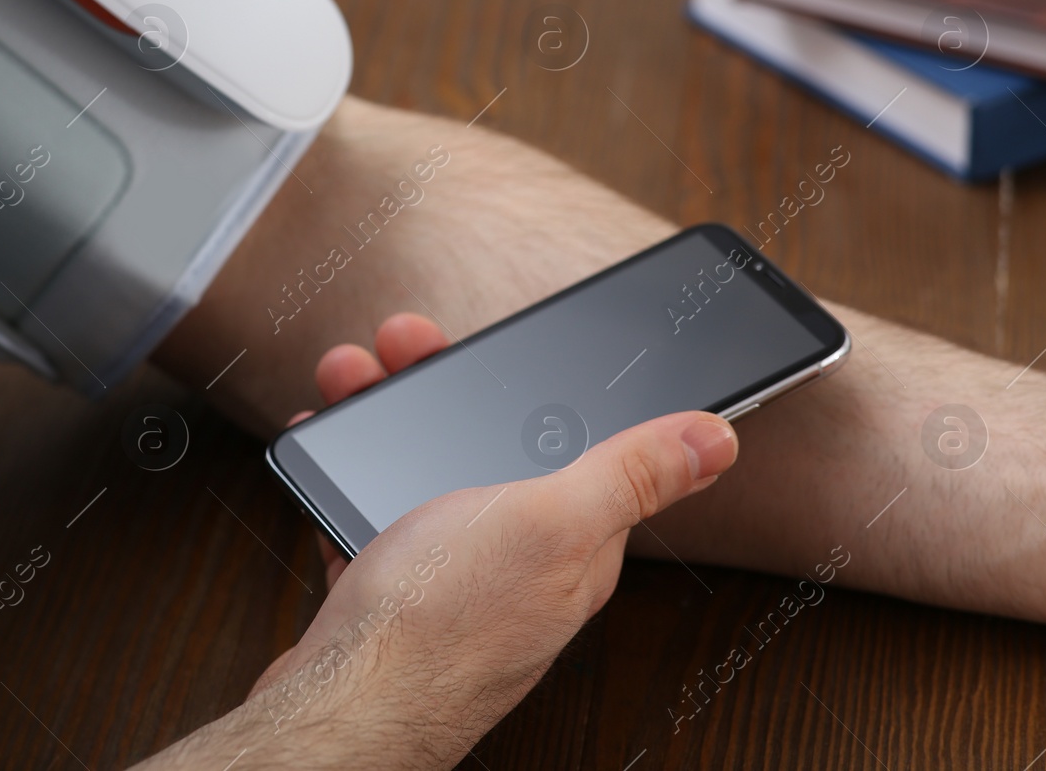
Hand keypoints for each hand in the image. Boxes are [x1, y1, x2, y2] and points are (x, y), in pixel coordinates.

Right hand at [239, 313, 739, 768]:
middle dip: (439, 387)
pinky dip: (348, 476)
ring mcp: (449, 577)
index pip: (573, 443)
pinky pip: (372, 516)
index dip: (534, 384)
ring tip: (348, 382)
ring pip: (420, 472)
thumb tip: (718, 439)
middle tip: (398, 347)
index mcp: (573, 542)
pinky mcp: (389, 593)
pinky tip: (327, 451)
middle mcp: (516, 560)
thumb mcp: (551, 523)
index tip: (493, 342)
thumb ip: (630, 475)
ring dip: (385, 418)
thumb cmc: (444, 622)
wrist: (340, 703)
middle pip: (485, 446)